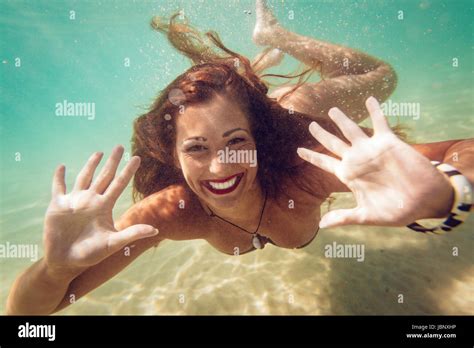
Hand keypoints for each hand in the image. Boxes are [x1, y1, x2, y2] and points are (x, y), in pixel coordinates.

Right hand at [43, 146, 158, 271]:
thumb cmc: (91, 254)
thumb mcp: (113, 243)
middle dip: (113, 162)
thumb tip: (155, 229)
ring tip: (99, 152)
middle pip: (105, 176)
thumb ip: (132, 234)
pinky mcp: (58, 205)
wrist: (66, 261)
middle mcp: (91, 200)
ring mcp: (75, 201)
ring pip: (85, 177)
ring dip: (91, 165)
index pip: (119, 184)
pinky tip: (62, 167)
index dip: (128, 171)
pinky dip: (59, 177)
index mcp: (104, 207)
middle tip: (120, 146)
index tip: (137, 158)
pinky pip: (58, 187)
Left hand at [297, 97, 453, 227]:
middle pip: (333, 143)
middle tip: (310, 125)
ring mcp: (371, 150)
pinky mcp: (388, 142)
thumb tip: (321, 226)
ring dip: (342, 119)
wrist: (424, 201)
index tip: (299, 150)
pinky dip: (375, 110)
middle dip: (321, 134)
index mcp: (349, 175)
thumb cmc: (397, 210)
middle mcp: (357, 160)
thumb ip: (344, 217)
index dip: (312, 156)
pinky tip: (370, 99)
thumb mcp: (367, 215)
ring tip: (332, 109)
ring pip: (351, 130)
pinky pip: (380, 122)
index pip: (325, 163)